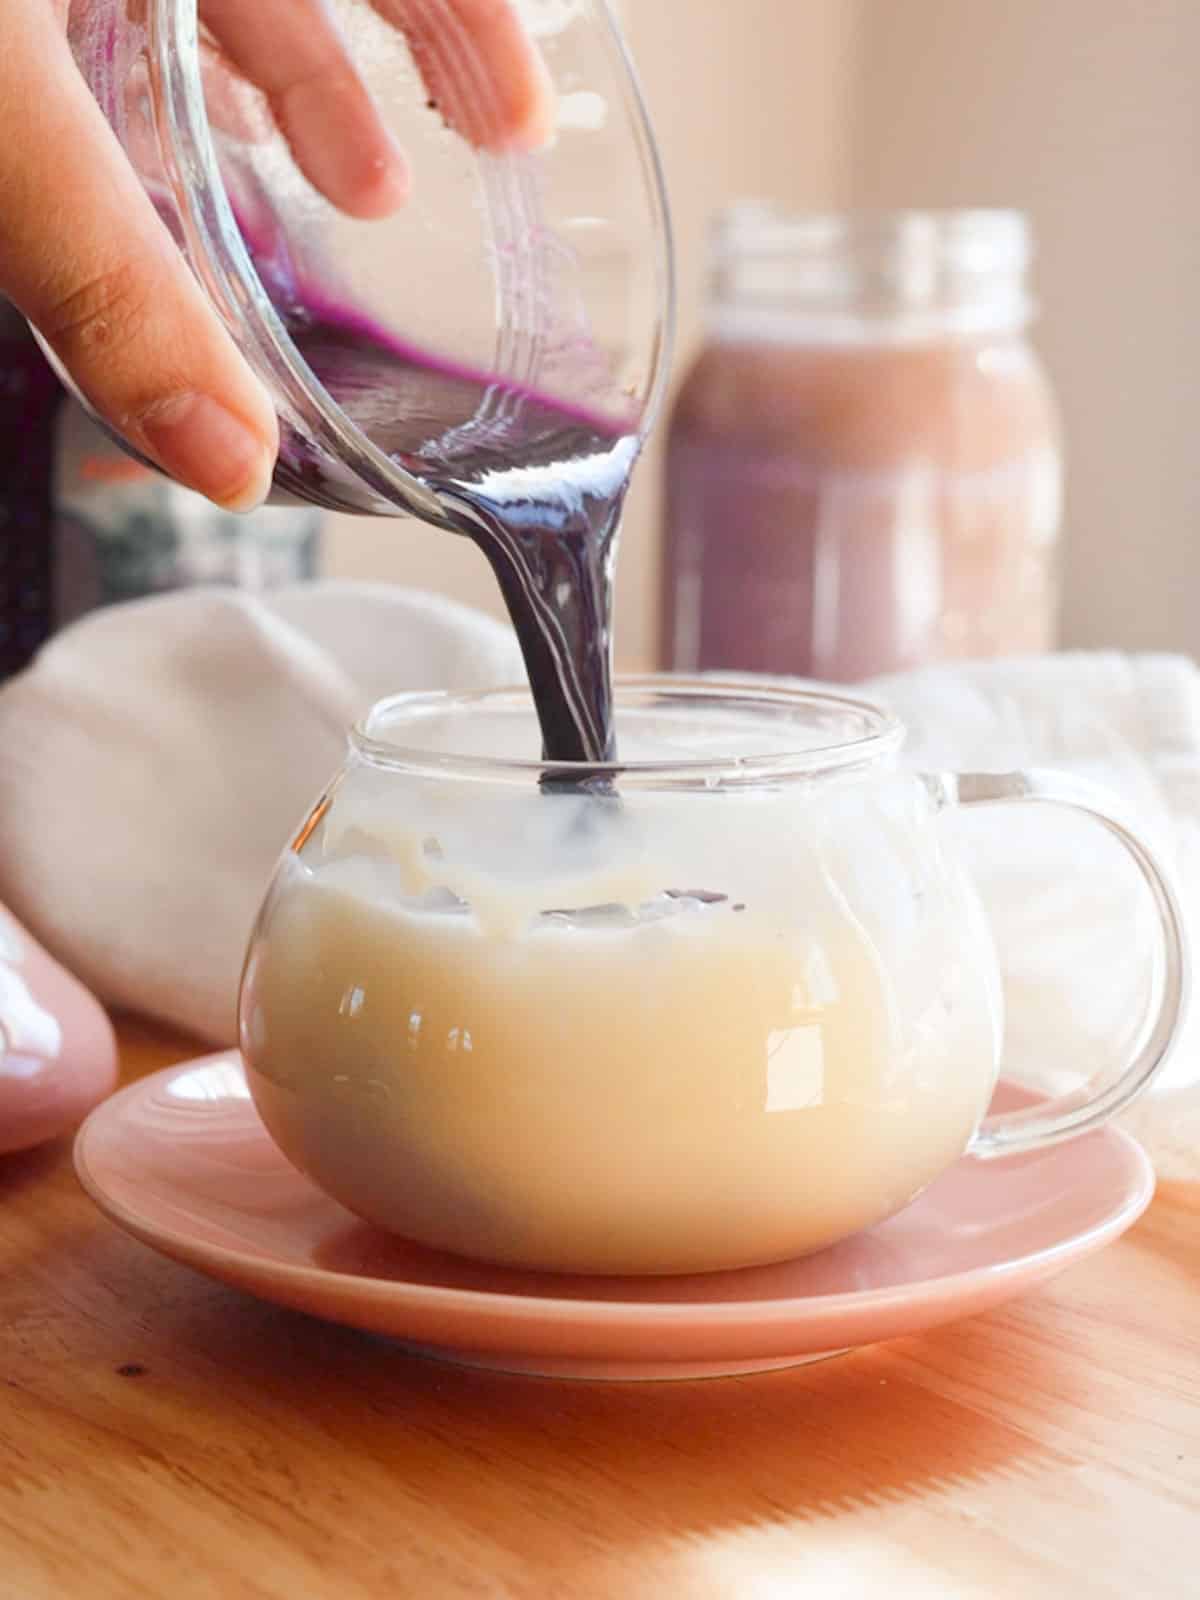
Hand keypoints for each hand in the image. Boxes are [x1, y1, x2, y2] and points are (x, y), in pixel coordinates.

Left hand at [0, 0, 552, 510]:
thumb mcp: (1, 119)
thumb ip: (110, 284)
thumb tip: (233, 460)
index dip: (473, 24)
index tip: (522, 127)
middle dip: (399, 76)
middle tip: (456, 168)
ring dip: (295, 95)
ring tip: (349, 198)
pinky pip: (136, 13)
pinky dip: (179, 83)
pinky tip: (190, 169)